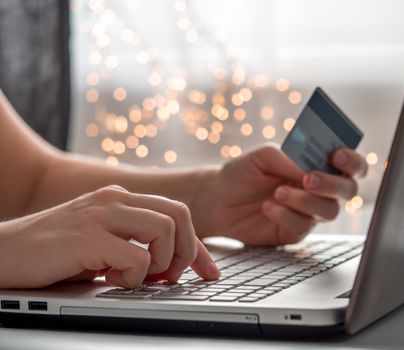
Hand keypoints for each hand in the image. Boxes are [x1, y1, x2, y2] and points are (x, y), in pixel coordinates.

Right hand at [0, 186, 219, 288]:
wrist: (2, 253)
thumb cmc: (54, 253)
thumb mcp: (103, 244)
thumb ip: (134, 246)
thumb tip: (171, 267)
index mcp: (121, 199)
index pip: (176, 214)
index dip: (198, 247)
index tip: (210, 272)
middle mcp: (115, 199)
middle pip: (179, 214)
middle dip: (187, 251)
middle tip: (170, 277)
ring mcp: (101, 214)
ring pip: (165, 228)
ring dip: (162, 262)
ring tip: (139, 277)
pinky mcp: (87, 236)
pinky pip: (136, 256)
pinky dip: (135, 276)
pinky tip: (111, 279)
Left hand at [192, 145, 366, 245]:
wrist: (218, 200)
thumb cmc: (243, 173)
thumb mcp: (263, 155)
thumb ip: (289, 157)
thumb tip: (310, 169)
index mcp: (316, 165)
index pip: (350, 164)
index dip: (352, 161)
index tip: (336, 155)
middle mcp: (319, 190)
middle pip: (348, 190)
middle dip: (332, 184)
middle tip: (309, 179)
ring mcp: (309, 212)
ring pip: (329, 211)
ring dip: (305, 201)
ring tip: (278, 193)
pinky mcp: (295, 232)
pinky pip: (303, 226)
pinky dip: (286, 215)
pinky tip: (267, 206)